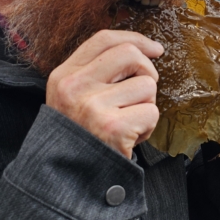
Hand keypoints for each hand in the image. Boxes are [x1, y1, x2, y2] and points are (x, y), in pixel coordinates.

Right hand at [46, 30, 163, 157]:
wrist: (67, 180)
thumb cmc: (80, 137)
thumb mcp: (73, 99)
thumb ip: (97, 73)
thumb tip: (143, 50)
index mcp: (64, 76)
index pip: (104, 39)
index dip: (136, 39)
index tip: (155, 49)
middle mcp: (74, 87)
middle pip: (129, 54)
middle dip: (147, 72)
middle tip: (143, 95)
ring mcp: (92, 106)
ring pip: (146, 85)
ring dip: (146, 106)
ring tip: (128, 123)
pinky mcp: (113, 127)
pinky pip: (151, 113)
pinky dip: (148, 127)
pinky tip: (129, 138)